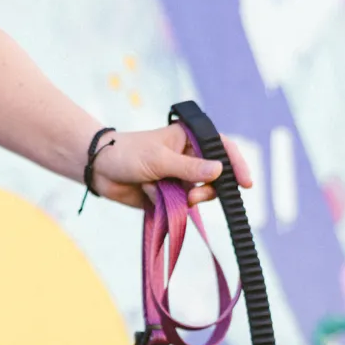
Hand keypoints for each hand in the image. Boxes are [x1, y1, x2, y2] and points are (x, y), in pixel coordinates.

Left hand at [89, 123, 252, 209]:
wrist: (100, 170)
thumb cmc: (128, 154)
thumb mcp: (159, 159)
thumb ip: (189, 167)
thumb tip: (220, 171)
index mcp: (190, 138)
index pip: (222, 148)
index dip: (237, 164)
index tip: (245, 184)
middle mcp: (188, 157)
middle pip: (215, 177)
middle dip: (207, 189)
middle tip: (194, 197)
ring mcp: (179, 177)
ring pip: (199, 194)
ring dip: (187, 198)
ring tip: (172, 198)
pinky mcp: (169, 195)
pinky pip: (180, 206)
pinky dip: (169, 205)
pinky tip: (151, 195)